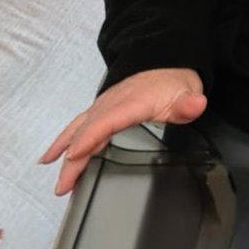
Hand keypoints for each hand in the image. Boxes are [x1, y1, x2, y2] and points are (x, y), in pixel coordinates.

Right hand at [40, 68, 206, 196]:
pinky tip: (52, 157)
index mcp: (131, 102)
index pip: (106, 122)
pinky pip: (78, 126)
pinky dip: (63, 142)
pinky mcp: (100, 110)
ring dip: (63, 155)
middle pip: (86, 132)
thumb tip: (196, 104)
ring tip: (58, 180)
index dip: (90, 138)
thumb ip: (189, 103)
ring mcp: (102, 106)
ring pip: (77, 130)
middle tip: (63, 186)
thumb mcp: (187, 92)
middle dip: (72, 159)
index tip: (75, 155)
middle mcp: (110, 104)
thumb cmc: (172, 82)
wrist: (165, 63)